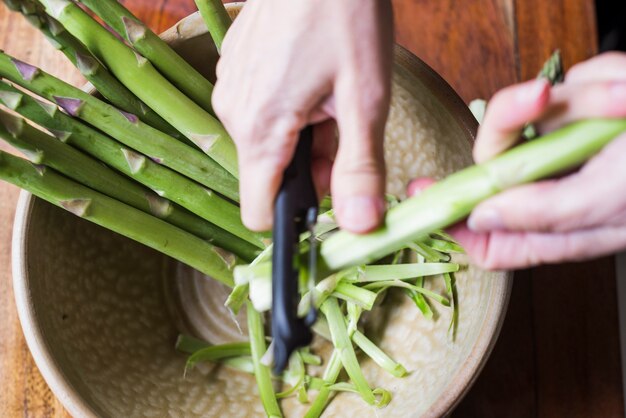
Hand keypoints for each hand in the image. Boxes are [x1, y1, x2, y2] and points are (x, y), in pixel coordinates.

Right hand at [213, 0, 392, 232]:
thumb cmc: (345, 15)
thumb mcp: (364, 98)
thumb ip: (359, 168)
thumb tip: (360, 226)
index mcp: (262, 129)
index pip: (260, 212)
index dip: (296, 217)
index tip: (330, 201)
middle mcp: (235, 113)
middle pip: (272, 176)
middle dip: (312, 169)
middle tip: (346, 129)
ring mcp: (232, 88)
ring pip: (269, 144)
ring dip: (304, 138)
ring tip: (333, 97)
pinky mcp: (237, 70)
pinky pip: (263, 113)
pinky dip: (292, 111)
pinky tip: (314, 79)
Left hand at [410, 52, 625, 269]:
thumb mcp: (609, 202)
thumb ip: (543, 215)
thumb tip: (481, 216)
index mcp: (558, 228)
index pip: (491, 239)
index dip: (453, 223)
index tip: (421, 197)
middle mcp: (553, 189)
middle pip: (490, 166)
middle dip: (507, 123)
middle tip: (535, 95)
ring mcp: (565, 148)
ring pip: (521, 118)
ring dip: (568, 99)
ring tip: (621, 96)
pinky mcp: (579, 111)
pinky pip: (559, 89)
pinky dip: (594, 83)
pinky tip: (624, 92)